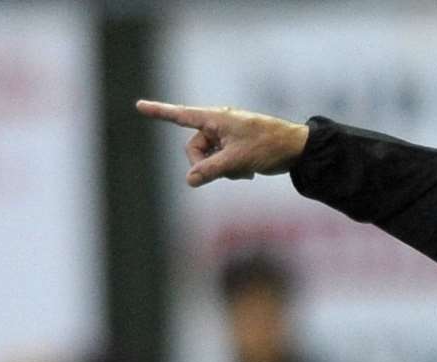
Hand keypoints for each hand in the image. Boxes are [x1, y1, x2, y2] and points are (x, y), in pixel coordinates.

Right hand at [136, 100, 309, 187]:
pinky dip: (231, 169)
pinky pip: (222, 160)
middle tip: (227, 172)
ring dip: (223, 169)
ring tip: (245, 170)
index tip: (139, 106)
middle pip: (195, 148)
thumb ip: (211, 170)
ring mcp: (227, 136)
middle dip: (206, 164)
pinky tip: (249, 172)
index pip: (181, 116)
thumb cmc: (268, 146)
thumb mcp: (237, 160)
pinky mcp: (236, 146)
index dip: (159, 112)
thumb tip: (190, 180)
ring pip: (210, 158)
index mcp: (215, 119)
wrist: (297, 149)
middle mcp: (218, 124)